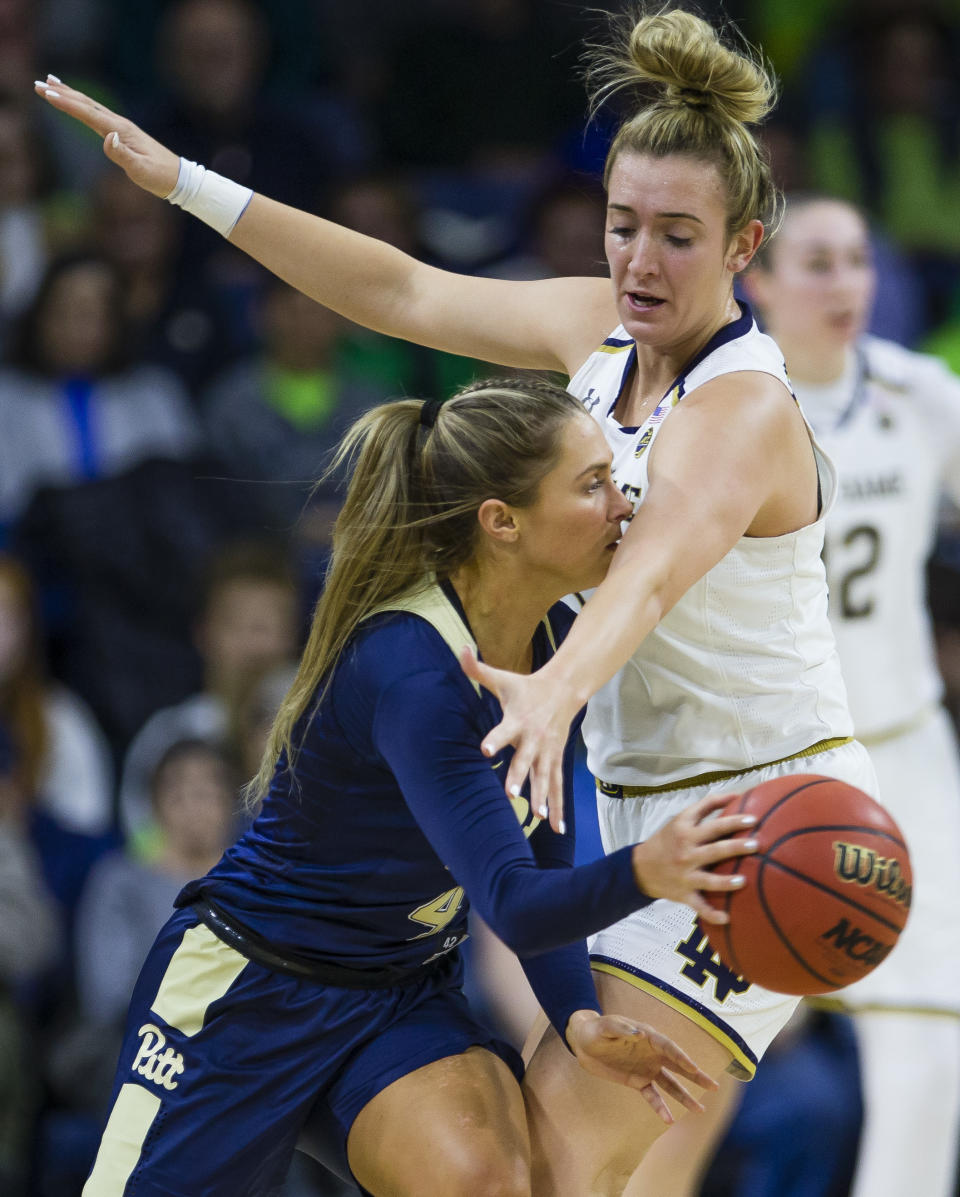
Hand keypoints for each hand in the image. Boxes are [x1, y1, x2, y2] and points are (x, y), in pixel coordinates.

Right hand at [34, 76, 178, 197]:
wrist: (179, 178)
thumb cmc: (160, 176)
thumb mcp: (141, 170)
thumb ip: (122, 154)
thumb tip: (106, 136)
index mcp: (120, 130)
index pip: (88, 114)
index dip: (66, 104)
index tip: (47, 94)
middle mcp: (119, 124)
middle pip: (86, 104)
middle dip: (62, 93)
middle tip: (38, 83)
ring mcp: (121, 127)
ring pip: (91, 106)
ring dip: (70, 95)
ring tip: (51, 83)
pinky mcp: (123, 133)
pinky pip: (97, 115)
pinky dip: (83, 106)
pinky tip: (78, 104)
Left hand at [460, 648, 578, 833]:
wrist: (565, 689)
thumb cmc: (527, 687)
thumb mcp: (502, 678)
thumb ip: (477, 669)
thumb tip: (460, 649)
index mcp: (518, 720)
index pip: (503, 730)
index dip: (495, 739)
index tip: (485, 750)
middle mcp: (533, 739)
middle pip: (526, 760)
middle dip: (520, 777)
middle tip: (512, 795)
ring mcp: (547, 752)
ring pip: (544, 777)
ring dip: (541, 797)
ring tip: (536, 817)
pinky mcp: (555, 760)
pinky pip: (557, 786)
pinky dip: (557, 807)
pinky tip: (556, 829)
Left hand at [565, 1009, 717, 1122]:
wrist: (583, 1042)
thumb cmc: (595, 1029)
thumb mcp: (604, 1026)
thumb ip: (621, 1028)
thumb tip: (639, 1032)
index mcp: (648, 1036)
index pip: (669, 1047)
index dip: (681, 1057)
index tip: (693, 1068)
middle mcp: (652, 1053)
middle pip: (678, 1066)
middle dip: (696, 1076)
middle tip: (715, 1087)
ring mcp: (647, 1068)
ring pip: (671, 1084)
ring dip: (685, 1096)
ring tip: (700, 1110)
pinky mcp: (638, 1081)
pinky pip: (652, 1096)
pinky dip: (660, 1107)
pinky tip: (669, 1120)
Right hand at [631, 792, 756, 924]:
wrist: (642, 867)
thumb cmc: (668, 839)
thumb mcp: (682, 818)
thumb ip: (707, 806)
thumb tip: (737, 795)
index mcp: (686, 833)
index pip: (713, 825)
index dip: (734, 821)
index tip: (754, 819)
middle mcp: (686, 853)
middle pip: (714, 850)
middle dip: (736, 847)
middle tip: (756, 845)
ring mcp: (685, 876)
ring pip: (708, 880)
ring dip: (726, 882)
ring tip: (744, 881)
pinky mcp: (684, 895)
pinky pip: (699, 906)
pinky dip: (711, 914)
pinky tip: (727, 918)